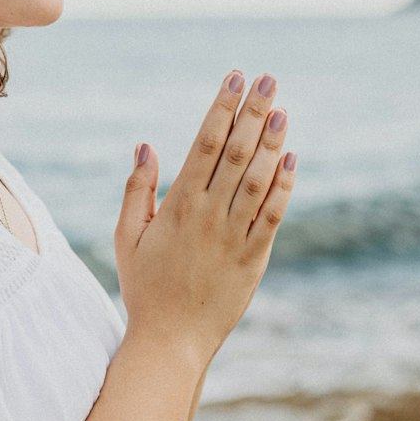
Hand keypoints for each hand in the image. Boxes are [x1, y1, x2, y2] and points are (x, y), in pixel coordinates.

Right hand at [113, 71, 295, 367]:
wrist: (171, 341)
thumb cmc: (145, 288)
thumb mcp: (128, 237)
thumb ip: (138, 190)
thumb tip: (146, 145)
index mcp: (178, 205)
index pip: (204, 144)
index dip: (222, 108)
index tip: (234, 79)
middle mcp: (209, 215)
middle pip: (235, 152)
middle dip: (253, 112)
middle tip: (268, 79)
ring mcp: (234, 237)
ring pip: (257, 179)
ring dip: (271, 142)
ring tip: (283, 109)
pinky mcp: (254, 259)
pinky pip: (272, 216)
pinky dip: (283, 187)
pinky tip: (292, 160)